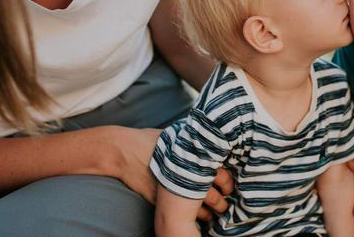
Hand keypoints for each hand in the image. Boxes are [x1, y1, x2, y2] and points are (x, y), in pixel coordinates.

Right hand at [109, 127, 234, 220]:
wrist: (124, 151)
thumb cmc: (150, 140)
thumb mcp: (176, 135)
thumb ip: (193, 141)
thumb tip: (209, 137)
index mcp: (194, 158)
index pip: (222, 175)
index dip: (228, 184)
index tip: (229, 188)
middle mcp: (186, 176)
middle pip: (213, 197)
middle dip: (221, 203)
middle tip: (224, 204)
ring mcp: (174, 191)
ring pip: (199, 211)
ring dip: (208, 214)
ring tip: (212, 213)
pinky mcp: (161, 201)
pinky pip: (181, 215)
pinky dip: (190, 217)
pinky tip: (194, 216)